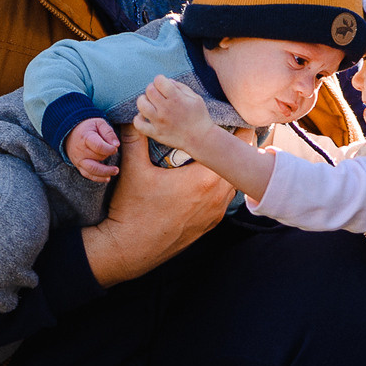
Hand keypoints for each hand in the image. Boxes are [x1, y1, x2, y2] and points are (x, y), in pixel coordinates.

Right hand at [66, 116, 120, 182]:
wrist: (70, 133)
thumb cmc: (88, 128)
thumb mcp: (99, 123)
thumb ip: (108, 132)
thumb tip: (116, 145)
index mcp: (85, 137)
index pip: (98, 146)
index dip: (109, 149)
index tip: (115, 148)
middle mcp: (80, 150)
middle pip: (98, 157)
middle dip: (107, 155)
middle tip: (111, 150)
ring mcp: (78, 160)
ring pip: (93, 170)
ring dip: (105, 172)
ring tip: (116, 170)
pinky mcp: (79, 166)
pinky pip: (88, 175)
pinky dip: (98, 178)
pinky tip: (108, 178)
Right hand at [83, 131, 229, 286]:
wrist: (129, 249)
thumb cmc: (132, 211)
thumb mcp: (132, 170)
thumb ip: (135, 138)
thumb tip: (134, 115)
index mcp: (202, 180)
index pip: (231, 150)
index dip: (236, 132)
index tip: (234, 120)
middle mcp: (215, 197)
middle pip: (235, 166)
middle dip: (230, 149)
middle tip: (223, 132)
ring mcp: (214, 213)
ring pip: (231, 183)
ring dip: (225, 169)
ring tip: (213, 155)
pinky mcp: (209, 224)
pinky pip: (223, 199)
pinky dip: (219, 186)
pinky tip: (204, 179)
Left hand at [133, 76, 212, 154]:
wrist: (200, 139)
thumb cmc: (199, 117)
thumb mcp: (195, 97)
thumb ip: (180, 87)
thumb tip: (167, 81)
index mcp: (176, 98)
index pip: (159, 81)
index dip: (160, 80)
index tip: (163, 85)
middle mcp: (166, 109)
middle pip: (149, 91)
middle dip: (152, 88)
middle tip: (157, 94)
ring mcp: (159, 122)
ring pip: (141, 105)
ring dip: (143, 101)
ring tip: (149, 103)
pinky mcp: (155, 133)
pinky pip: (139, 124)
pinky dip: (138, 119)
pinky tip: (144, 116)